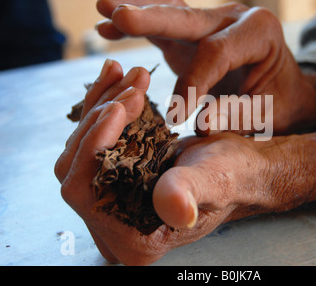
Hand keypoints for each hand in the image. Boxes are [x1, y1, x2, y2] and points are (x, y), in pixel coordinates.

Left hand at [54, 59, 315, 264]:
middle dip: (100, 117)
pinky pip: (94, 140)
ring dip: (103, 105)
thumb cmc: (233, 176)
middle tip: (133, 87)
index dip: (93, 145)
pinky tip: (119, 80)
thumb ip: (189, 193)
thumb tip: (172, 207)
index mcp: (134, 239)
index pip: (83, 191)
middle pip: (75, 166)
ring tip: (129, 75)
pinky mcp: (115, 178)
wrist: (240, 166)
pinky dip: (106, 107)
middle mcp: (114, 224)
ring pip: (82, 148)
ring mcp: (112, 201)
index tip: (120, 107)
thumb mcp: (214, 180)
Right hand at [95, 0, 315, 135]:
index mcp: (259, 32)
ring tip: (103, 7)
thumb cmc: (280, 103)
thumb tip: (203, 124)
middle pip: (188, 16)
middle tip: (116, 14)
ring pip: (173, 9)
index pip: (216, 52)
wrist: (286, 90)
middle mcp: (235, 17)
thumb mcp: (269, 115)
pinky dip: (138, 22)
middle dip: (151, 17)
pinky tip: (107, 25)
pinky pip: (165, 22)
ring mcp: (214, 20)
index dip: (192, 83)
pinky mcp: (197, 31)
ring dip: (137, 8)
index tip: (175, 118)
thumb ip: (239, 116)